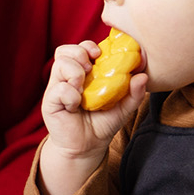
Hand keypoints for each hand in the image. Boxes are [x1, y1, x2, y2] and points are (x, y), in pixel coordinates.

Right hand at [38, 39, 148, 175]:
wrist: (87, 148)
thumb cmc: (102, 124)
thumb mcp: (123, 108)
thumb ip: (134, 93)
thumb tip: (143, 75)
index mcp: (83, 73)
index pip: (79, 48)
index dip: (88, 46)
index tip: (100, 55)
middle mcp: (67, 78)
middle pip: (64, 51)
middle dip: (79, 54)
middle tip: (89, 68)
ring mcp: (57, 88)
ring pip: (60, 64)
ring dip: (75, 73)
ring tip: (83, 89)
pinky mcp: (50, 101)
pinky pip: (59, 88)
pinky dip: (71, 95)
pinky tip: (76, 106)